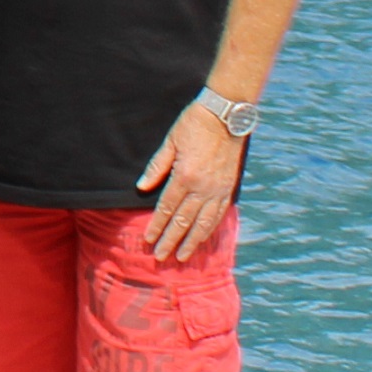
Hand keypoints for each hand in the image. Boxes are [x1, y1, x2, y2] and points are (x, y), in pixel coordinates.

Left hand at [135, 94, 244, 260]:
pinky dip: (210, 229)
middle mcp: (202, 187)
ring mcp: (218, 189)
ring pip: (203, 223)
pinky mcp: (229, 188)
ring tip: (182, 257)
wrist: (226, 115)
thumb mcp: (170, 141)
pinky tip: (202, 238)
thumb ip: (157, 166)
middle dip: (171, 240)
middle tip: (160, 257)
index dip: (157, 226)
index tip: (148, 240)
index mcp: (184, 176)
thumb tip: (142, 187)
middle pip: (183, 221)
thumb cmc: (194, 124)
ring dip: (191, 242)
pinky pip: (218, 214)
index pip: (166, 208)